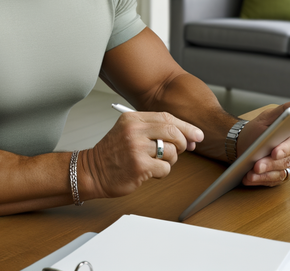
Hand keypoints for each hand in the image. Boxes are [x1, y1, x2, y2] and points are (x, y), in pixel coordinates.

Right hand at [80, 111, 203, 198]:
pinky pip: (166, 168)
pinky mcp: (139, 166)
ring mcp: (136, 148)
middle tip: (180, 150)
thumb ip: (155, 130)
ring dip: (170, 160)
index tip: (197, 135)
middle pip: (173, 132)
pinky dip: (162, 172)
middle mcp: (134, 130)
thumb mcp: (129, 132)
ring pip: (171, 152)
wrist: (93, 171)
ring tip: (156, 162)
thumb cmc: (114, 153)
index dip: (185, 126)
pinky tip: (150, 171)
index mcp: (132, 118)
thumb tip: (188, 137)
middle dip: (182, 143)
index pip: (167, 117)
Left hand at [238, 95, 289, 186]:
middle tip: (257, 164)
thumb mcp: (269, 117)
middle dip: (270, 163)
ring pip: (279, 172)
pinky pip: (271, 181)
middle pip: (287, 161)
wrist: (242, 143)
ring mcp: (288, 166)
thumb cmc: (258, 129)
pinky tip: (247, 178)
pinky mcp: (279, 177)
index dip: (285, 148)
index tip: (274, 151)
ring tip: (250, 172)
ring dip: (264, 174)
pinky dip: (259, 180)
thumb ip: (286, 108)